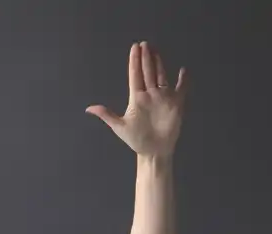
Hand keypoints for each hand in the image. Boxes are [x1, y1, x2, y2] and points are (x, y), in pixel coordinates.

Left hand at [86, 41, 188, 157]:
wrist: (153, 152)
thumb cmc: (136, 140)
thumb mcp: (119, 127)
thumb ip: (107, 115)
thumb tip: (89, 108)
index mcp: (137, 97)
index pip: (135, 75)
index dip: (135, 61)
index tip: (134, 48)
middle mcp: (150, 94)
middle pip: (148, 72)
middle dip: (146, 58)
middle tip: (144, 44)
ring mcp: (163, 98)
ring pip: (161, 76)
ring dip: (158, 63)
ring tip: (155, 51)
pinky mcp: (176, 104)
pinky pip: (181, 89)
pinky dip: (183, 81)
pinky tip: (182, 71)